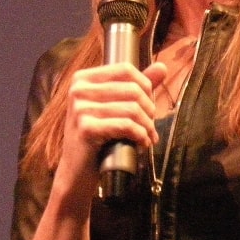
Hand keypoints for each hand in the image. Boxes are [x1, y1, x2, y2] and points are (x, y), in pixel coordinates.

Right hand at [54, 61, 166, 205]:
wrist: (77, 172)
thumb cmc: (98, 137)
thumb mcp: (116, 106)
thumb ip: (138, 86)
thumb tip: (162, 67)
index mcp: (83, 78)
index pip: (126, 69)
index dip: (145, 87)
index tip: (148, 106)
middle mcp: (78, 90)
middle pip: (132, 89)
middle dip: (149, 110)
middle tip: (150, 126)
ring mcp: (79, 109)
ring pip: (132, 109)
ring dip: (147, 126)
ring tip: (148, 136)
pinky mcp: (85, 129)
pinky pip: (126, 126)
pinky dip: (140, 136)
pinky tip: (141, 143)